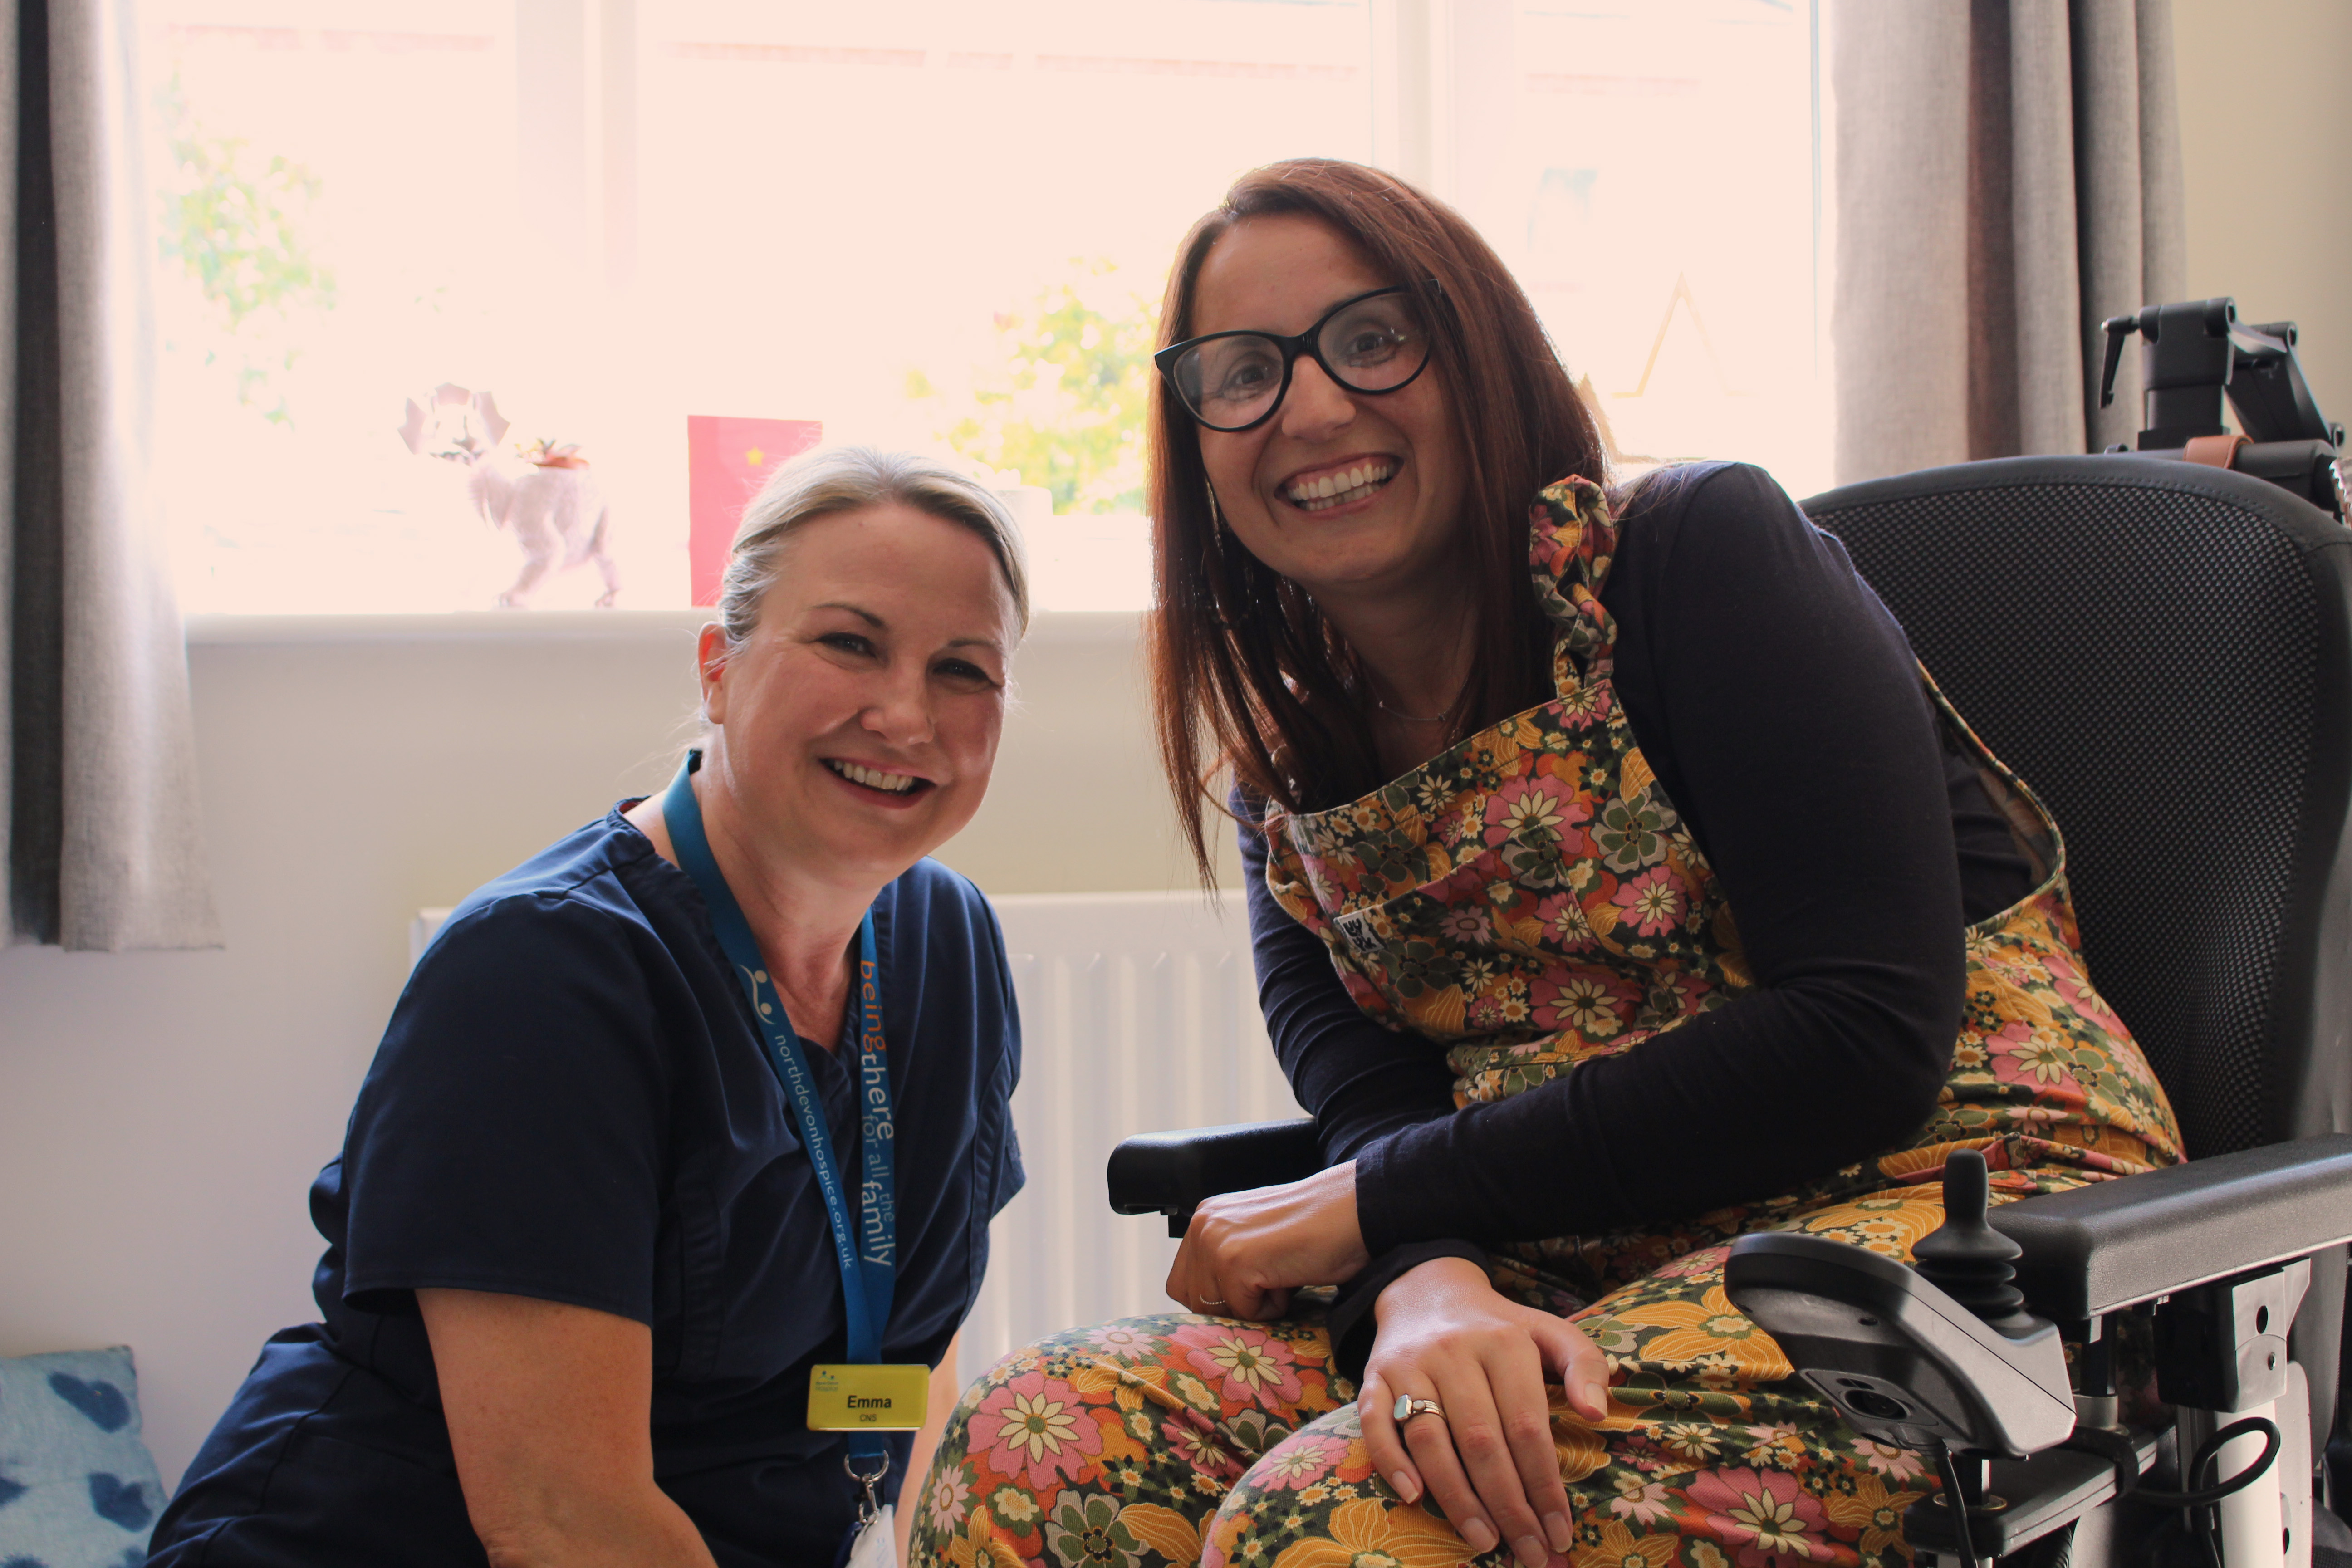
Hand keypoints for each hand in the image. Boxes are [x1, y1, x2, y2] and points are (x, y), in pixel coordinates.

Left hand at [1165, 1161, 1369, 1319]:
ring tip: (1282, 1275)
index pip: (1184, 1282)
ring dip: (1253, 1306)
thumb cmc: (1316, 1228)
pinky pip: (1244, 1312)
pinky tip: (1290, 1277)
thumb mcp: (1256, 1237)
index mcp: (1206, 1217)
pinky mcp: (1234, 1261)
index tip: (1252, 1291)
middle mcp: (1202, 1224)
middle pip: (1193, 1300)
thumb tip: (1212, 1305)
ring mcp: (1215, 1242)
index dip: (1218, 1298)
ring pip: (1216, 1309)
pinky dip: (1273, 1307)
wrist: (1355, 1209)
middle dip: (1231, 1306)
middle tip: (1269, 1285)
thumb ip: (1228, 1259)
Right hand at [1357, 1257, 1608, 1567]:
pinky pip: (1375, 1424)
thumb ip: (1584, 1364)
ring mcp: (1409, 1365)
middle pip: (1481, 1442)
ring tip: (1484, 1540)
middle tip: (1528, 1551)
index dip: (1544, 1485)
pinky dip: (1392, 1463)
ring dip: (1457, 1499)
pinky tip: (1414, 1498)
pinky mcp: (1374, 1376)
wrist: (1427, 1291)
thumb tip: (1595, 1414)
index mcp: (1503, 1343)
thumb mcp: (1550, 1332)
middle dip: (1508, 1506)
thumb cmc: (1498, 1327)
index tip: (1559, 1530)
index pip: (1527, 1427)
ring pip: (1430, 1440)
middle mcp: (1453, 1352)